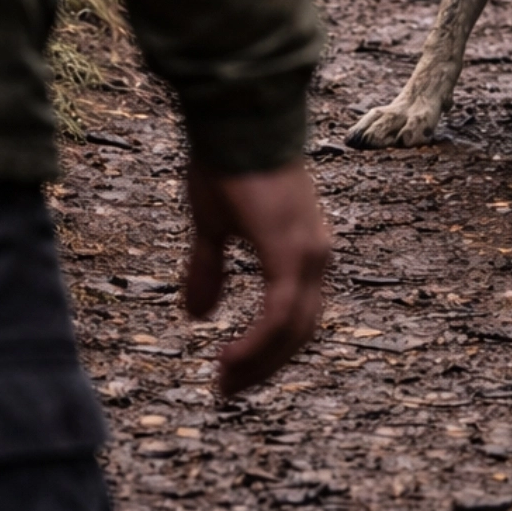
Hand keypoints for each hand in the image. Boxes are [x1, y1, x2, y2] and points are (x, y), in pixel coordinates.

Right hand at [183, 159, 332, 398]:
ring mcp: (308, 254)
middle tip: (229, 389)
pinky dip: (256, 344)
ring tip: (226, 383)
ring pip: (293, 330)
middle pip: (300, 331)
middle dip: (265, 365)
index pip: (295, 315)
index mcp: (302, 248)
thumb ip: (209, 269)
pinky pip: (279, 315)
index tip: (233, 372)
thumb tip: (196, 315)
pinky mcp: (291, 253)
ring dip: (259, 362)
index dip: (268, 348)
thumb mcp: (212, 226)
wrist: (234, 120)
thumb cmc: (225, 163)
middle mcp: (315, 255)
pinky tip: (228, 358)